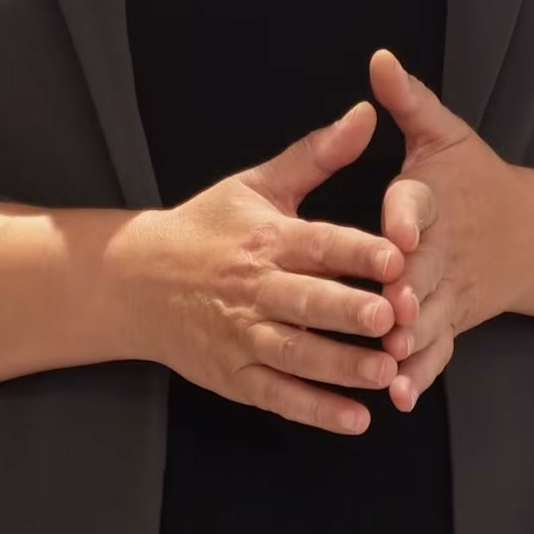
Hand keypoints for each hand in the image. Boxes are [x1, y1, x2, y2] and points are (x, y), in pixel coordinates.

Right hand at [130, 100, 406, 436]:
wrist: (137, 280)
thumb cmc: (208, 227)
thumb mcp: (258, 184)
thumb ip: (317, 154)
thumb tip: (366, 114)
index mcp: (266, 238)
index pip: (316, 244)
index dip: (356, 250)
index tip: (396, 256)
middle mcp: (255, 289)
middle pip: (306, 303)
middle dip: (347, 312)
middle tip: (390, 318)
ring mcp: (242, 336)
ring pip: (296, 355)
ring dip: (341, 367)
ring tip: (386, 373)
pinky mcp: (235, 376)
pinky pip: (279, 396)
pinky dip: (316, 411)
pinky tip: (355, 419)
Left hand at [366, 48, 514, 412]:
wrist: (528, 236)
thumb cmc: (473, 179)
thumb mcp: (444, 134)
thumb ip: (408, 101)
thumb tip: (379, 58)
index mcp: (432, 199)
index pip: (418, 205)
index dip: (406, 218)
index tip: (396, 231)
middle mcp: (442, 251)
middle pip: (423, 272)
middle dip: (406, 290)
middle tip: (386, 307)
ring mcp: (449, 293)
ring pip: (428, 318)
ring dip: (410, 339)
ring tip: (386, 357)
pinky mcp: (450, 324)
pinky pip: (436, 352)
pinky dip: (419, 375)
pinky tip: (396, 396)